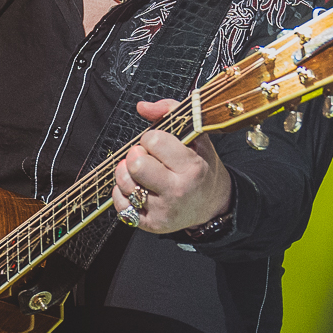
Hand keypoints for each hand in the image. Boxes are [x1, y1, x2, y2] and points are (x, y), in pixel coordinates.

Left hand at [110, 99, 232, 234]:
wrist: (212, 205)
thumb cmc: (201, 167)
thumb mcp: (196, 136)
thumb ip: (170, 112)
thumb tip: (141, 107)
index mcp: (192, 167)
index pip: (154, 140)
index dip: (151, 138)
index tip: (159, 144)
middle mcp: (178, 191)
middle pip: (137, 165)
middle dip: (136, 155)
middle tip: (146, 158)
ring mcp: (163, 210)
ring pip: (125, 184)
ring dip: (126, 173)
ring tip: (140, 173)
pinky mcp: (150, 225)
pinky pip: (120, 204)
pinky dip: (122, 192)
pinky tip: (136, 188)